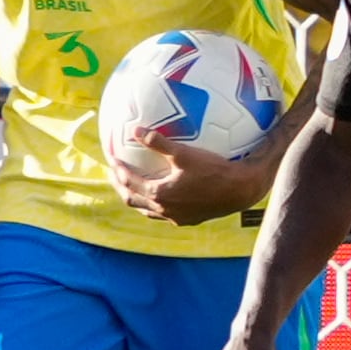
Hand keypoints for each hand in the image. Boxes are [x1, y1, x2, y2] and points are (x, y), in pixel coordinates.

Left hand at [111, 127, 274, 225]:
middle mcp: (164, 210)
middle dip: (120, 186)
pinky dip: (155, 204)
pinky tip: (162, 195)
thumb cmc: (213, 170)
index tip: (111, 156)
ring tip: (132, 187)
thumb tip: (136, 130)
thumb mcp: (184, 153)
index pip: (128, 181)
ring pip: (147, 210)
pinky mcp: (188, 220)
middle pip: (132, 199)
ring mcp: (175, 218)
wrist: (239, 190)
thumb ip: (158, 141)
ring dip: (136, 198)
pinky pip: (164, 214)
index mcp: (159, 193)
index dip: (117, 168)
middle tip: (113, 173)